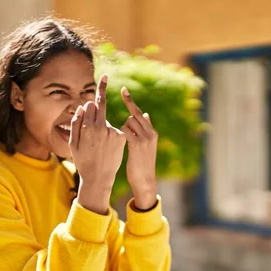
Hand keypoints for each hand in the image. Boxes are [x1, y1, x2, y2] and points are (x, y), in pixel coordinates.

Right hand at [70, 75, 125, 213]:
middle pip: (101, 106)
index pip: (92, 104)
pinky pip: (115, 131)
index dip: (96, 94)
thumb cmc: (83, 161)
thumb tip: (82, 108)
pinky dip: (112, 136)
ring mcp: (112, 132)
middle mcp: (101, 127)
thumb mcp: (73, 144)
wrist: (98, 178)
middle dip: (102, 90)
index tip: (104, 77)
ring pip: (106, 122)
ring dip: (102, 128)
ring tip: (99, 147)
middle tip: (105, 76)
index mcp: (88, 126)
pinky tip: (108, 148)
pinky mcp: (121, 138)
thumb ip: (76, 124)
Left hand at [120, 87, 157, 209]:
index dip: (131, 102)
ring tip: (122, 141)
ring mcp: (145, 138)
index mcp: (152, 132)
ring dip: (121, 128)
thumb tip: (144, 114)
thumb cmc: (141, 164)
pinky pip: (125, 130)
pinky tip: (118, 140)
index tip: (124, 89)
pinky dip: (120, 132)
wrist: (145, 180)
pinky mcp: (137, 144)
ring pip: (128, 122)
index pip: (139, 113)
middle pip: (134, 115)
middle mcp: (150, 132)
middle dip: (128, 104)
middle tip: (122, 90)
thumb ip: (144, 129)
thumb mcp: (146, 145)